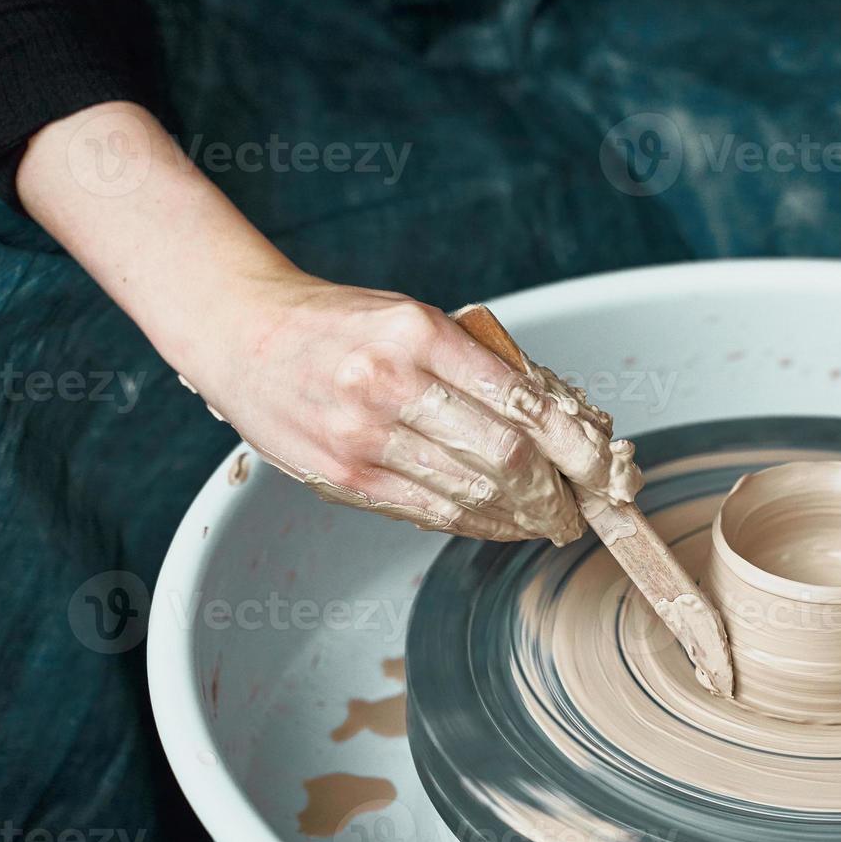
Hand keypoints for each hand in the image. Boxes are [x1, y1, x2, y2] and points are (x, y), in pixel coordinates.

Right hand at [181, 278, 639, 543]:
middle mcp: (389, 386)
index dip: (572, 445)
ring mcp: (361, 438)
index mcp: (418, 334)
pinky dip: (477, 523)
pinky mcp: (342, 479)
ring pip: (470, 495)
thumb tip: (561, 422)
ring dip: (521, 517)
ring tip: (547, 521)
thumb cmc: (342, 324)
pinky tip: (501, 523)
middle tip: (578, 507)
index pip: (521, 402)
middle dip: (555, 493)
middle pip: (504, 458)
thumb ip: (481, 366)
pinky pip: (429, 513)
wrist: (242, 334)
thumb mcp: (416, 318)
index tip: (599, 465)